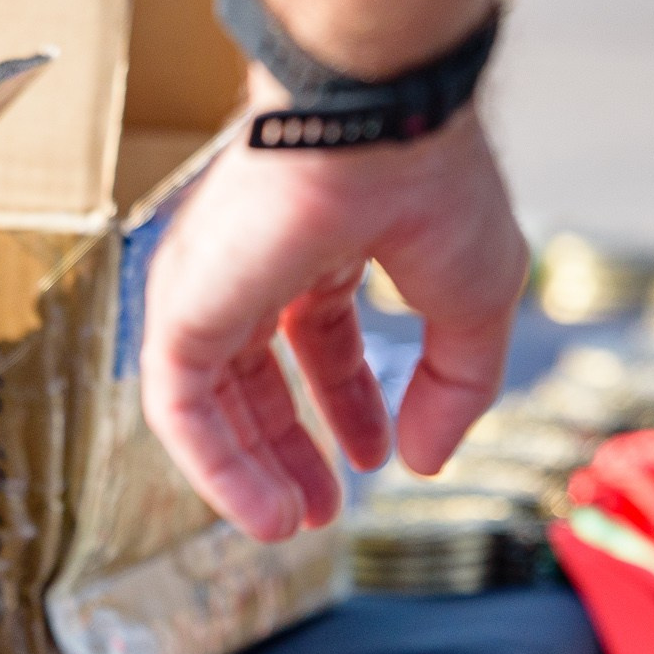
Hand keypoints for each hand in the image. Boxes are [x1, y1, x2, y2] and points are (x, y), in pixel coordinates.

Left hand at [140, 105, 526, 541]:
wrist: (376, 126)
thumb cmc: (432, 182)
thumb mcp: (475, 304)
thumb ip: (456, 388)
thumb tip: (427, 462)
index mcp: (322, 240)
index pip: (317, 334)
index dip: (346, 403)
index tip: (374, 457)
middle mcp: (256, 261)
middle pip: (254, 377)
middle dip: (285, 451)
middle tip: (314, 513)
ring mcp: (210, 285)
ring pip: (210, 401)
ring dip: (247, 474)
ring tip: (287, 528)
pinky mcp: (178, 310)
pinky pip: (180, 411)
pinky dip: (218, 471)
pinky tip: (264, 514)